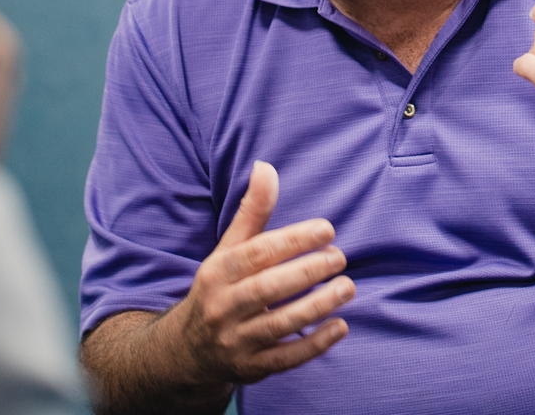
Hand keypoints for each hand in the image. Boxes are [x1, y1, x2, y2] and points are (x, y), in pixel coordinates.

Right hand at [161, 162, 351, 390]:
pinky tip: (341, 326)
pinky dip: (314, 344)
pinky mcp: (251, 368)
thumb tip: (266, 166)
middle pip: (268, 288)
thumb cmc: (219, 288)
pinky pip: (286, 358)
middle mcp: (223, 307)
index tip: (328, 229)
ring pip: (279, 323)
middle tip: (340, 258)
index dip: (293, 240)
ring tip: (348, 287)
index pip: (257, 253)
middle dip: (308, 272)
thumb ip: (252, 212)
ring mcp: (236, 341)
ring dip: (318, 306)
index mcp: (217, 272)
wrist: (187, 350)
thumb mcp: (227, 250)